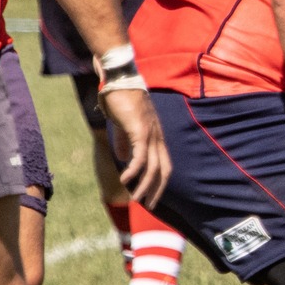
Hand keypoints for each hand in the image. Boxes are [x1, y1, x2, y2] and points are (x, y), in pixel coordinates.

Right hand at [99, 87, 169, 207]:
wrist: (119, 79)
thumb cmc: (121, 98)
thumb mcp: (124, 124)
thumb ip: (125, 141)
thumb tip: (124, 157)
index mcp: (156, 136)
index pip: (164, 165)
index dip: (160, 182)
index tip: (152, 196)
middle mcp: (157, 137)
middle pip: (163, 170)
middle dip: (157, 189)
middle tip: (149, 205)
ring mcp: (150, 134)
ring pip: (152, 167)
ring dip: (144, 185)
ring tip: (136, 199)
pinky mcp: (140, 130)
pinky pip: (140, 156)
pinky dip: (134, 171)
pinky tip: (125, 179)